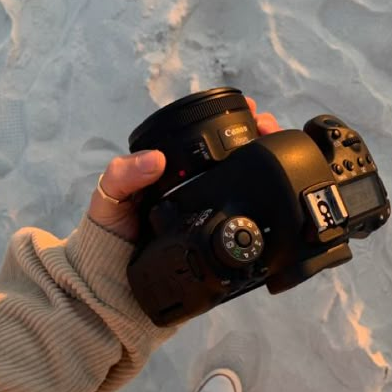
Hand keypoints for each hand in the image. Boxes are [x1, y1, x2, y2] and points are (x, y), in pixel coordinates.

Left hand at [87, 97, 281, 242]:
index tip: (250, 110)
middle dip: (258, 137)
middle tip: (270, 130)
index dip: (230, 123)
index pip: (206, 139)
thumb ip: (124, 175)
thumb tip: (157, 160)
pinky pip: (244, 217)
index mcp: (172, 171)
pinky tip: (276, 194)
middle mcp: (195, 186)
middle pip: (235, 156)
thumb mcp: (111, 196)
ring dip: (266, 164)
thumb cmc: (111, 232)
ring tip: (280, 149)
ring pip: (245, 183)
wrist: (118, 281)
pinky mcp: (220, 237)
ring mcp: (210, 210)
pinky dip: (264, 206)